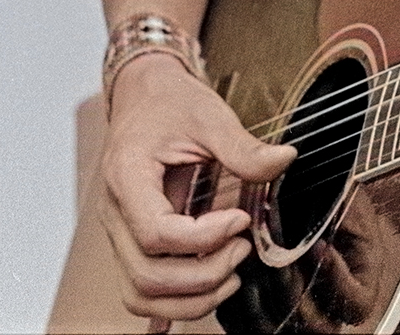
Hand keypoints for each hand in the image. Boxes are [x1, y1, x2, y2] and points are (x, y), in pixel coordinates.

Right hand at [100, 53, 297, 320]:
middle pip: (147, 276)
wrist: (144, 97)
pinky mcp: (133, 242)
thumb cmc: (169, 104)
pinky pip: (141, 290)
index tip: (239, 219)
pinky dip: (174, 303)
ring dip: (191, 297)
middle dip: (204, 275)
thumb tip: (284, 160)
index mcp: (127, 178)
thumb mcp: (210, 115)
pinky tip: (210, 288)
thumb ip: (243, 145)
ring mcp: (120, 233)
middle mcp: (115, 213)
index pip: (156, 233)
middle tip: (242, 248)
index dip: (205, 237)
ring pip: (140, 294)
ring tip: (231, 272)